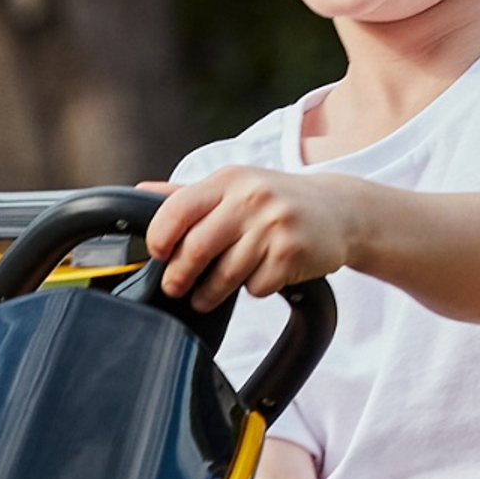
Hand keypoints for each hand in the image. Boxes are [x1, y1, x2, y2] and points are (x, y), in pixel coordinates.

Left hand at [142, 168, 363, 309]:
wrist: (338, 210)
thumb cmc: (276, 200)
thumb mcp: (234, 187)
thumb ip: (188, 194)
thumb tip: (140, 191)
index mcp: (229, 180)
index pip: (178, 208)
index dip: (160, 237)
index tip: (158, 254)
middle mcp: (251, 198)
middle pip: (197, 247)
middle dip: (179, 275)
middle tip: (174, 287)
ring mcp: (274, 225)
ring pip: (226, 273)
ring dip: (210, 293)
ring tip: (204, 298)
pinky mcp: (293, 252)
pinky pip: (257, 285)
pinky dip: (252, 288)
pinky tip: (258, 278)